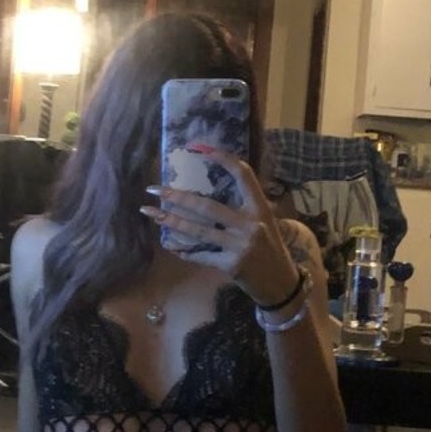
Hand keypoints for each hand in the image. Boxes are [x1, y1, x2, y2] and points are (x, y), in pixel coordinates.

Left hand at [142, 148, 299, 305]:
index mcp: (259, 208)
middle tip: (154, 189)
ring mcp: (240, 246)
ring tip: (150, 213)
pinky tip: (169, 245)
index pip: (243, 175)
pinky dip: (184, 250)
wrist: (280, 283)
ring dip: (170, 221)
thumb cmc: (270, 248)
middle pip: (207, 206)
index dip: (222, 158)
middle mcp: (251, 224)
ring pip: (198, 231)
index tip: (198, 148)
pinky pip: (201, 255)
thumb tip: (210, 189)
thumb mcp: (264, 222)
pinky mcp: (231, 265)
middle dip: (177, 197)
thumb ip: (243, 207)